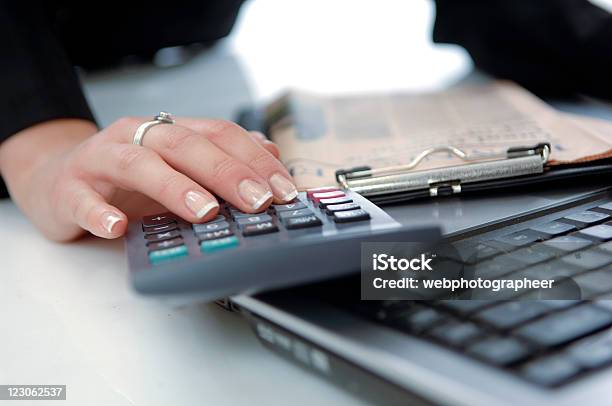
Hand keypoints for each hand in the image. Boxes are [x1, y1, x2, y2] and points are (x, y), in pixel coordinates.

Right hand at [0, 117, 294, 240]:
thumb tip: (271, 154)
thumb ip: (223, 159)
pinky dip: (99, 214)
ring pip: (138, 163)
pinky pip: (82, 199)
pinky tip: (117, 228)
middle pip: (185, 145)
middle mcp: (137, 136)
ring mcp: (101, 160)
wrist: (57, 177)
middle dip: (227, 172)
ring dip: (173, 186)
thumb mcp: (180, 166)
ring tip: (203, 211)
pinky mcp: (69, 188)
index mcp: (169, 130)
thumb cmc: (127, 179)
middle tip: (258, 201)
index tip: (284, 190)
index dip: (254, 160)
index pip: (219, 134)